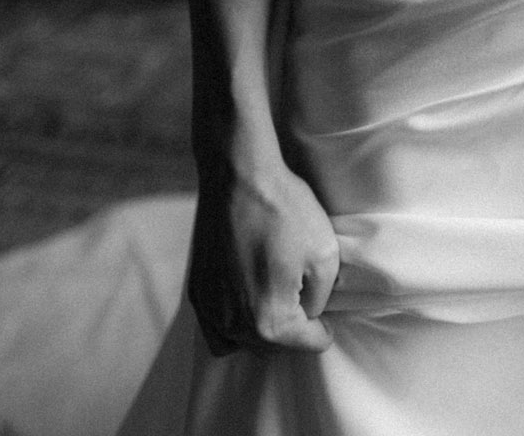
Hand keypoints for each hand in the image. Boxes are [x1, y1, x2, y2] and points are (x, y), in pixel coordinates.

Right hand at [188, 155, 339, 356]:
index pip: (308, 343)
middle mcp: (234, 325)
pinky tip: (247, 298)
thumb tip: (310, 313)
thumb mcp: (325, 254)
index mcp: (269, 321)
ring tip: (275, 301)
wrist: (237, 176)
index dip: (323, 327)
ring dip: (262, 331)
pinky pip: (217, 330)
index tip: (326, 310)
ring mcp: (210, 311)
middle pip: (274, 348)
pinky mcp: (197, 293)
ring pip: (242, 342)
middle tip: (303, 299)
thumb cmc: (284, 210)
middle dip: (293, 330)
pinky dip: (234, 324)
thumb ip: (320, 298)